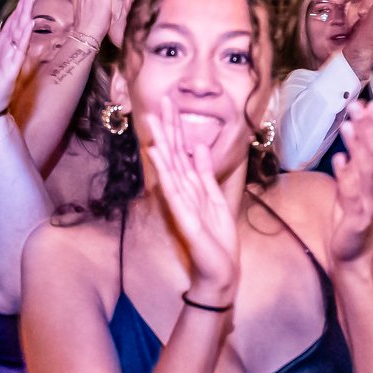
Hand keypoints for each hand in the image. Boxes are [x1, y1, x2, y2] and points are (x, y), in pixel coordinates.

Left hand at [0, 0, 41, 118]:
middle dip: (26, 3)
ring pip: (21, 33)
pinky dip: (24, 38)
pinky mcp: (11, 69)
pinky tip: (28, 25)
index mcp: (0, 44)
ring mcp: (11, 58)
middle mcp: (8, 48)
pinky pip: (19, 51)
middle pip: (19, 21)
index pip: (12, 20)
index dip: (20, 4)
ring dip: (26, 15)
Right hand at [138, 97, 240, 304]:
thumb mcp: (215, 198)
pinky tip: (158, 154)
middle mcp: (182, 191)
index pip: (182, 150)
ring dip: (161, 144)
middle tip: (159, 101)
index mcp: (192, 185)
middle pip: (173, 154)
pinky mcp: (184, 218)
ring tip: (152, 122)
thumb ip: (205, 173)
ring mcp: (181, 203)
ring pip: (170, 168)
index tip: (170, 102)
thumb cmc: (216, 238)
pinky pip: (173, 191)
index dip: (177, 126)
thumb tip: (198, 146)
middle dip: (167, 128)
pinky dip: (165, 171)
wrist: (219, 270)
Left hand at [325, 97, 372, 264]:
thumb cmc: (352, 218)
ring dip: (359, 144)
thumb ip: (351, 164)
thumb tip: (349, 138)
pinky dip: (346, 175)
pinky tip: (340, 159)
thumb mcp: (351, 185)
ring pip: (367, 168)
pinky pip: (353, 193)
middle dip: (371, 127)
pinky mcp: (358, 216)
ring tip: (350, 122)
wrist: (352, 253)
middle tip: (364, 104)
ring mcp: (370, 201)